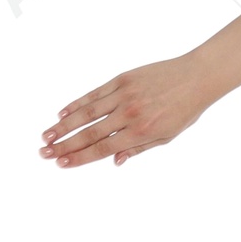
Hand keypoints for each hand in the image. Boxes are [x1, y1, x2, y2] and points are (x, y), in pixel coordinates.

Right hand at [38, 55, 218, 168]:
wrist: (196, 77)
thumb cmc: (184, 110)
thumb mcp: (167, 136)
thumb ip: (138, 148)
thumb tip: (114, 161)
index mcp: (141, 132)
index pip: (103, 148)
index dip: (80, 157)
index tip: (61, 163)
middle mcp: (129, 114)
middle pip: (90, 133)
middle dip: (65, 145)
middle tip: (44, 153)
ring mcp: (124, 95)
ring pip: (87, 113)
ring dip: (64, 125)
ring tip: (46, 136)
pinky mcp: (122, 79)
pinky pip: (95, 94)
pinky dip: (77, 103)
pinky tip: (62, 113)